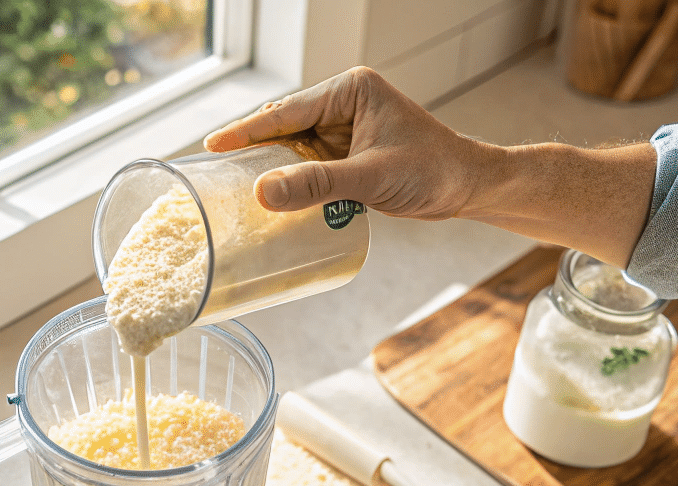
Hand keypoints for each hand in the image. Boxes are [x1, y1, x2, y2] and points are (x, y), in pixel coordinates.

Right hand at [204, 66, 655, 268]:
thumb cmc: (431, 171)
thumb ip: (315, 186)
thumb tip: (262, 194)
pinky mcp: (348, 156)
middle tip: (214, 176)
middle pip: (283, 129)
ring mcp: (344, 130)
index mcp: (348, 91)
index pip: (285, 111)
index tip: (210, 146)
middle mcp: (343, 104)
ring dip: (270, 172)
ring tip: (234, 194)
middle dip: (252, 152)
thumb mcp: (369, 178)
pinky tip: (272, 202)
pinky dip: (292, 185)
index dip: (246, 131)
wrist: (466, 187)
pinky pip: (309, 168)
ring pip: (294, 151)